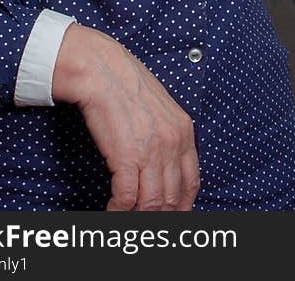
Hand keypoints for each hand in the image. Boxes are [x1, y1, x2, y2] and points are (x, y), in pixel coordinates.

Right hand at [52, 23, 199, 210]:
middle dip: (159, 217)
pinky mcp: (127, 156)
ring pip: (152, 203)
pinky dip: (119, 212)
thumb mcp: (159, 109)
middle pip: (172, 198)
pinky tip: (112, 212)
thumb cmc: (125, 87)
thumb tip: (163, 167)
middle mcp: (172, 143)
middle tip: (145, 224)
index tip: (171, 217)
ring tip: (127, 220)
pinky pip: (127, 198)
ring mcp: (151, 151)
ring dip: (138, 218)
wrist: (102, 70)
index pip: (191, 183)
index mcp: (183, 131)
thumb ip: (167, 135)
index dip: (182, 206)